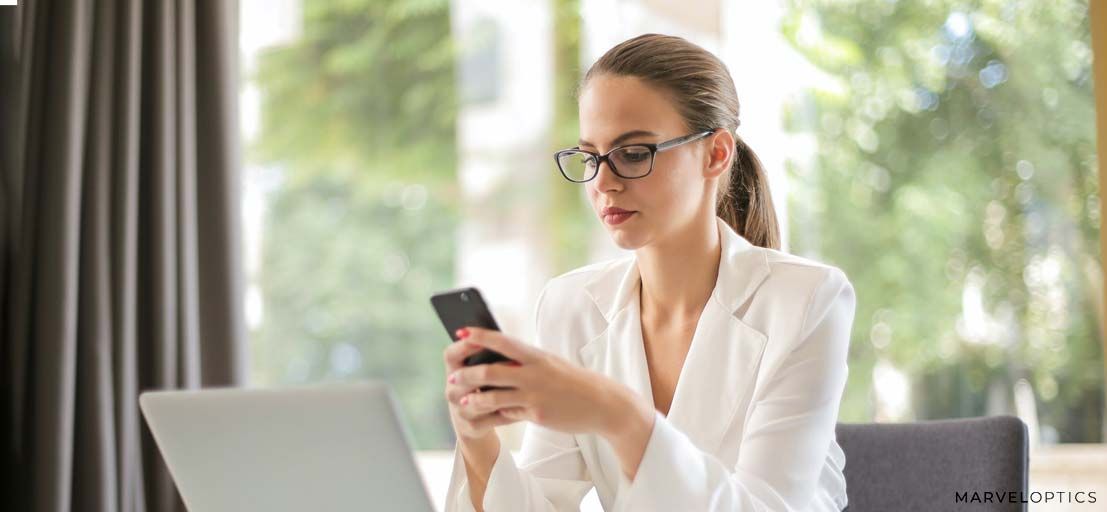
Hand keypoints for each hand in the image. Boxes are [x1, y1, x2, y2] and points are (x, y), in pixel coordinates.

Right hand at [443, 331, 519, 440]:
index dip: (464, 346)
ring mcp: (460, 410)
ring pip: (479, 400)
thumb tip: (503, 338)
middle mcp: (452, 390)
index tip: (483, 339)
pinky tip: (524, 406)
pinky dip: (509, 412)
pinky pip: (493, 418)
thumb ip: (487, 356)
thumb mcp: (479, 370)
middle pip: (464, 377)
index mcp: (453, 371)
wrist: (475, 422)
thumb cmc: (483, 387)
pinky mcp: (472, 427)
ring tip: (520, 386)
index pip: (451, 354)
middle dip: (486, 371)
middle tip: (512, 366)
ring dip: (500, 393)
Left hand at [446, 326, 637, 435]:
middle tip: (452, 376)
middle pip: (490, 370)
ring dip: (473, 397)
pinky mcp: (537, 413)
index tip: (460, 332)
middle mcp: (534, 372)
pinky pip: (507, 412)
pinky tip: (482, 412)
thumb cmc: (572, 381)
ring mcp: (534, 394)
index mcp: (536, 355)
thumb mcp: (550, 364)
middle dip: (467, 373)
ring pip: (493, 395)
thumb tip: (498, 362)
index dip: (480, 336)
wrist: (603, 403)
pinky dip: (492, 412)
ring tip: (461, 399)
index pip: (502, 341)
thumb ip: (525, 363)